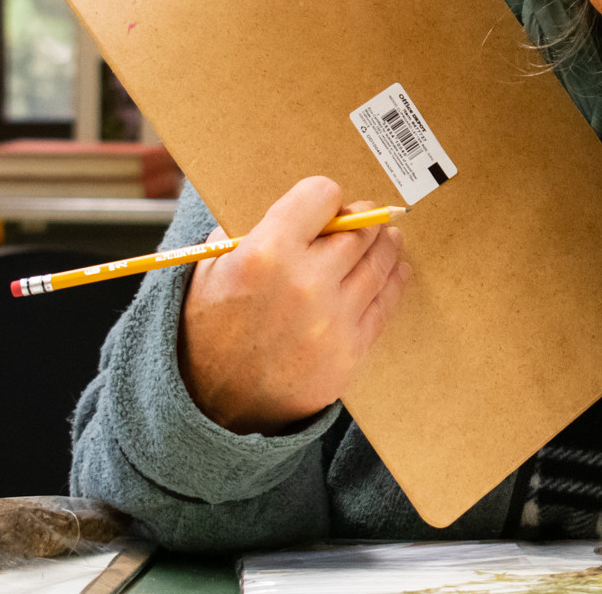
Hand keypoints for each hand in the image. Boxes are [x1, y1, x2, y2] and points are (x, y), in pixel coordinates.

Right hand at [179, 176, 410, 433]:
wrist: (209, 407)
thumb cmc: (207, 331)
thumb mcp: (210, 266)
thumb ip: (252, 230)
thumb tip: (299, 210)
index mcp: (265, 253)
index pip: (321, 195)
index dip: (324, 197)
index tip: (326, 204)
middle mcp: (305, 282)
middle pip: (358, 230)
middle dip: (361, 219)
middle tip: (364, 218)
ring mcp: (332, 319)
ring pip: (379, 263)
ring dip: (386, 244)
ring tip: (388, 237)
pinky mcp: (350, 350)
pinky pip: (385, 303)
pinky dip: (394, 281)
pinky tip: (395, 270)